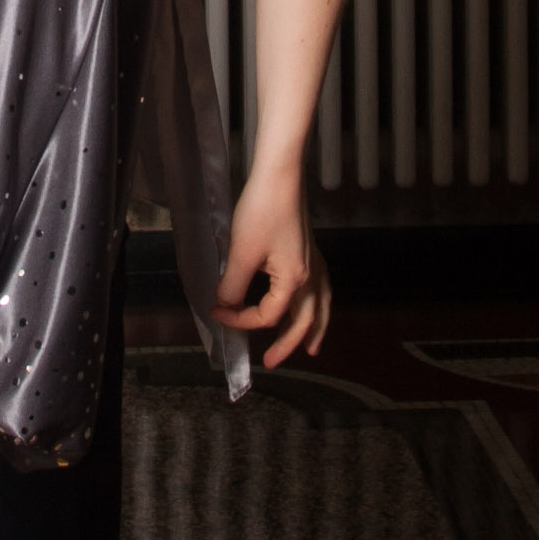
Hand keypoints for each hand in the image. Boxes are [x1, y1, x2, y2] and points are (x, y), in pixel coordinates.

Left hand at [210, 165, 331, 367]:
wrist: (280, 176)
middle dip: (288, 344)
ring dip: (315, 329)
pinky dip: (320, 303)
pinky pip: (321, 288)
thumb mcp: (241, 253)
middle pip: (303, 321)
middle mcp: (310, 275)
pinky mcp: (309, 249)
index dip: (239, 319)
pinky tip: (313, 302)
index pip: (267, 315)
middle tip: (273, 363)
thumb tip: (225, 304)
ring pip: (320, 306)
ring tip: (313, 348)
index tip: (217, 310)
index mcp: (294, 280)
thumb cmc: (262, 211)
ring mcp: (313, 262)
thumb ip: (233, 285)